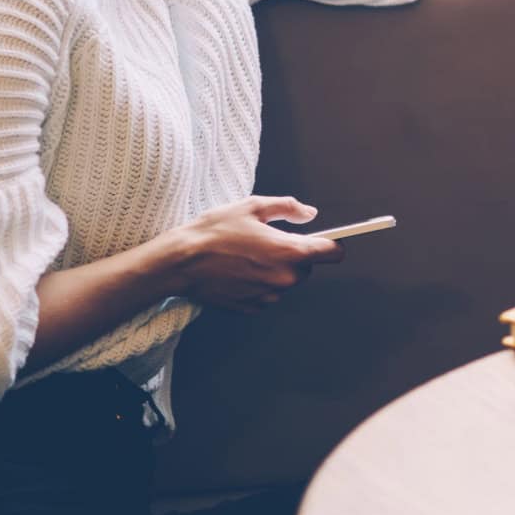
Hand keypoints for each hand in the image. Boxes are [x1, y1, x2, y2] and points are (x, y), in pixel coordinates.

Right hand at [161, 196, 345, 312]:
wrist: (181, 262)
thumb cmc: (214, 232)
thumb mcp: (253, 207)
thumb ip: (288, 208)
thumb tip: (310, 213)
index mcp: (290, 252)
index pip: (332, 253)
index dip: (333, 244)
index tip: (328, 240)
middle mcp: (284, 279)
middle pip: (307, 268)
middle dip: (294, 256)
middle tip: (268, 242)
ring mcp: (268, 296)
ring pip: (285, 281)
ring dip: (275, 270)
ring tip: (246, 255)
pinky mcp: (252, 308)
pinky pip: (267, 293)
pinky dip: (259, 283)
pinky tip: (238, 271)